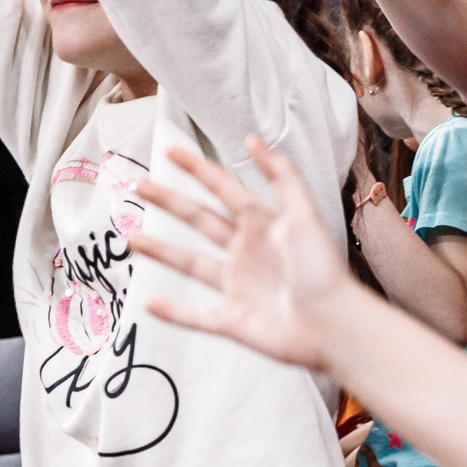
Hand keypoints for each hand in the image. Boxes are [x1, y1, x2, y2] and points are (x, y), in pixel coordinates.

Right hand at [127, 137, 359, 373]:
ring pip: (191, 265)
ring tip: (131, 238)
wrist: (335, 326)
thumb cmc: (322, 270)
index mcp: (262, 226)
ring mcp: (238, 287)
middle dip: (169, 202)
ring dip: (161, 251)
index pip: (222, 189)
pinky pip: (198, 316)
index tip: (171, 151)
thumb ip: (281, 177)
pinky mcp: (234, 321)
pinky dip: (174, 312)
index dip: (197, 169)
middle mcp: (246, 253)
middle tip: (139, 185)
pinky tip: (149, 303)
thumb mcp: (303, 215)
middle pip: (199, 221)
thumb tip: (253, 140)